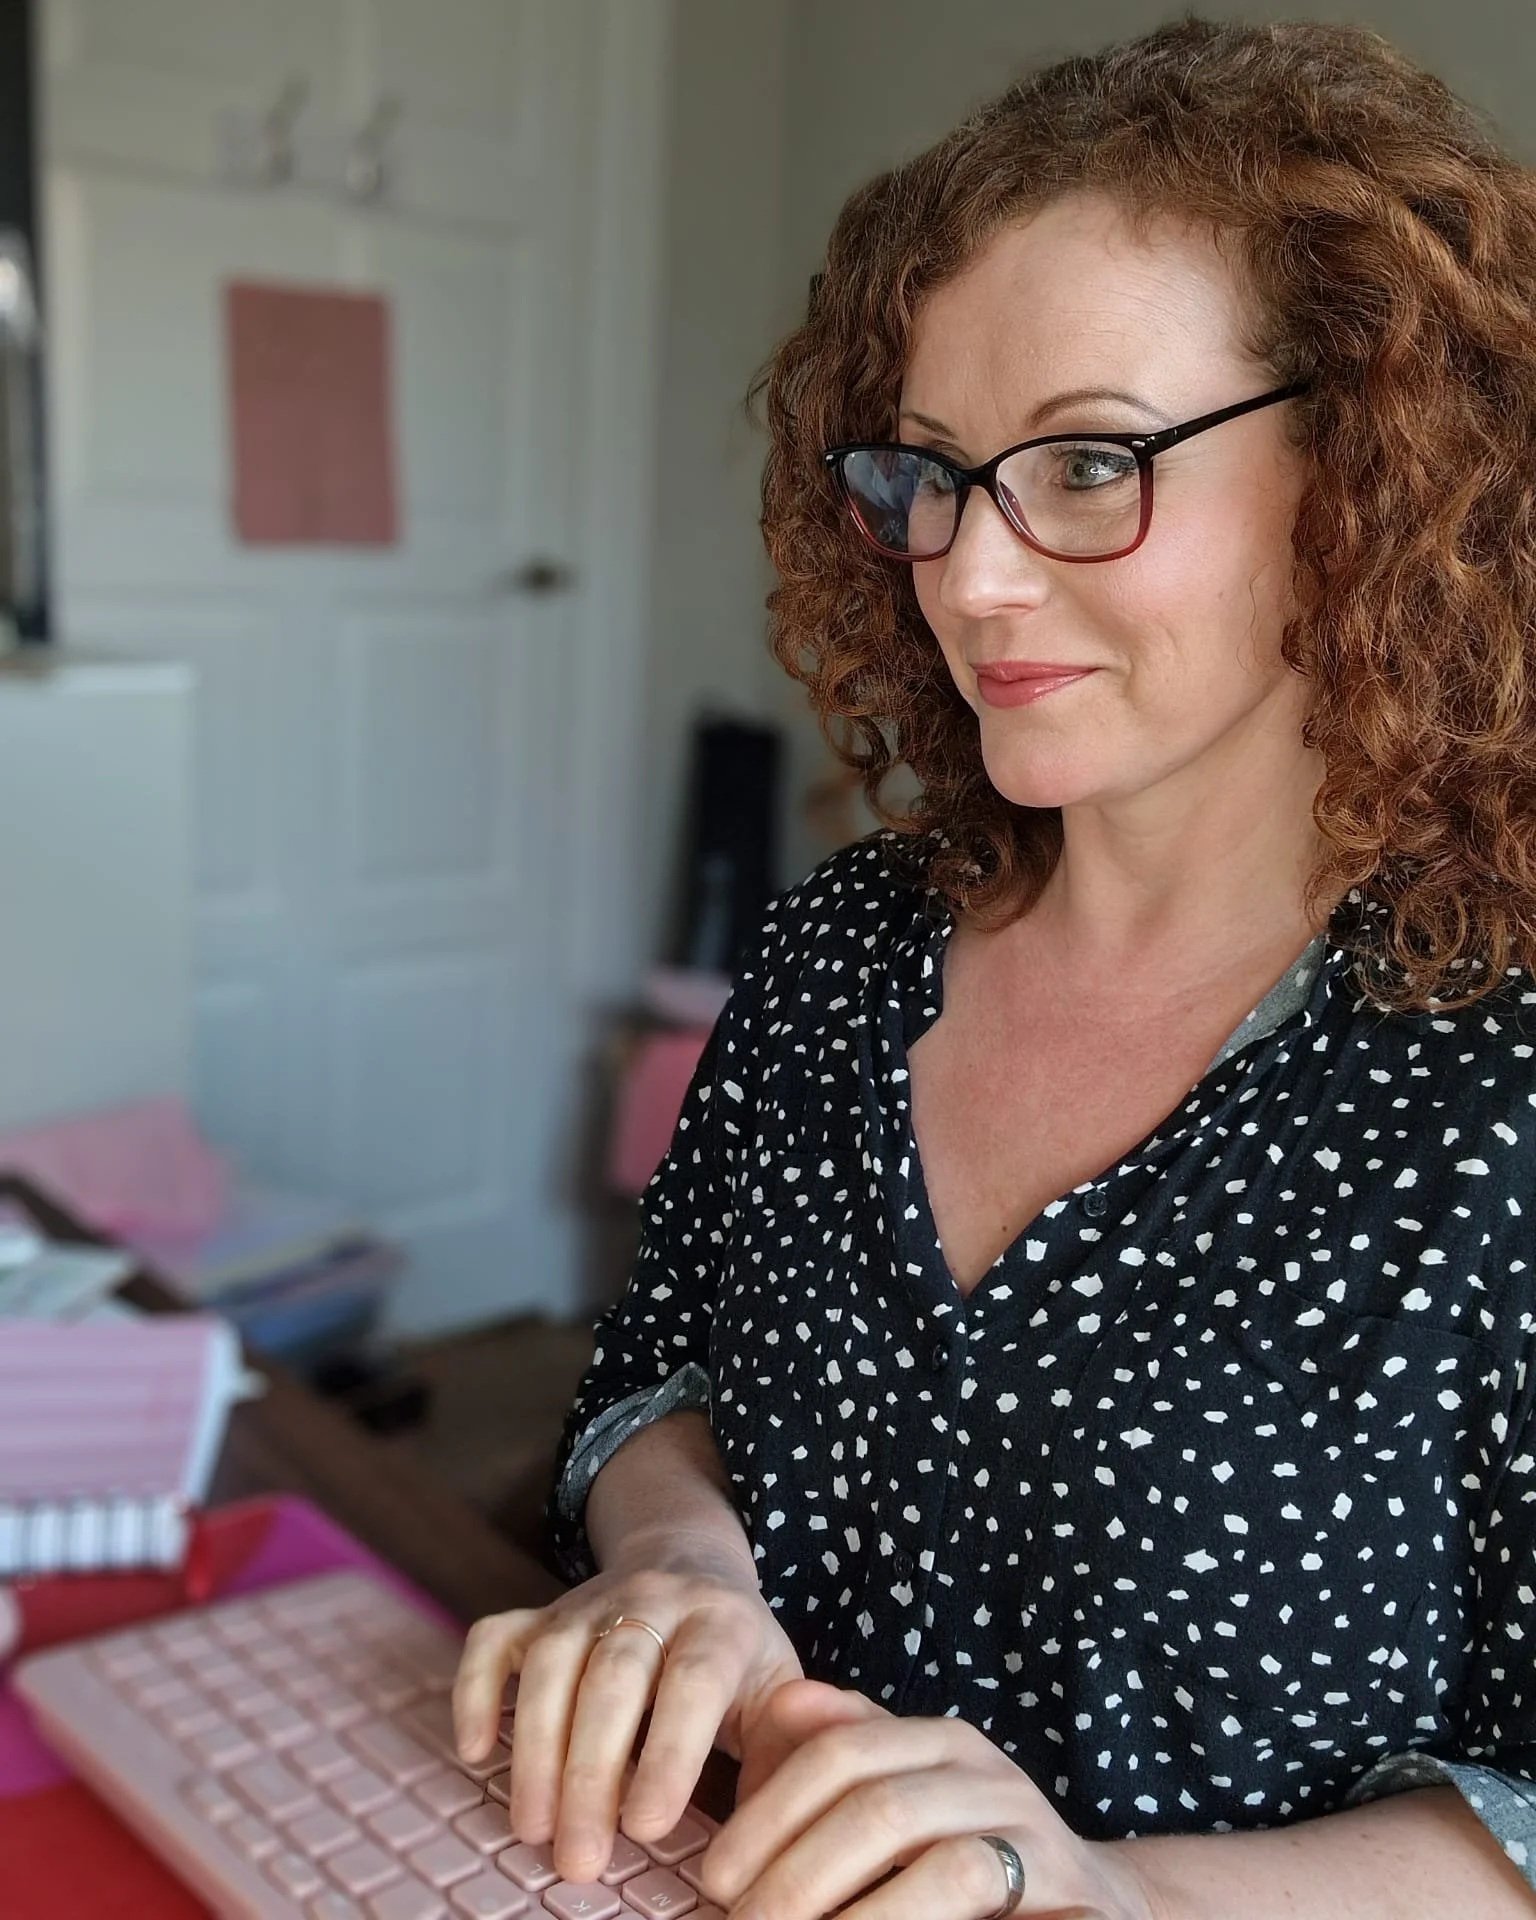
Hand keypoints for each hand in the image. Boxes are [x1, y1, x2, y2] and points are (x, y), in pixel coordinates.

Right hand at [451, 1529, 804, 1884]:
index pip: (695, 1679)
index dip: (671, 1751)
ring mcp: (587, 1601)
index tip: (648, 1829)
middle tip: (579, 1859)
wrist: (688, 1561)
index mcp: (721, 1622)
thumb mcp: (778, 1690)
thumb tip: (779, 1827)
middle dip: (592, 1771)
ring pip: (552, 1660)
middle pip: (614, 1676)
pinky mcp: (538, 1611)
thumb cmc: (736, 1656)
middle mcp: (652, 1600)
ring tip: (534, 1827)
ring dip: (535, 1747)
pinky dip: (476, 1690)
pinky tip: (475, 1750)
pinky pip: (494, 1637)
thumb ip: (785, 1750)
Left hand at [694, 1680, 1157, 1919]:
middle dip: (795, 1877)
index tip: (714, 1878)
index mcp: (934, 1740)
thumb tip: (784, 1700)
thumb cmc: (964, 1858)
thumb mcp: (898, 1798)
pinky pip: (981, 1897)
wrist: (1088, 1905)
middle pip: (875, 1807)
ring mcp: (1030, 1828)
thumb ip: (839, 1755)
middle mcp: (985, 1769)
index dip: (766, 1815)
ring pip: (937, 1862)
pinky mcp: (1067, 1887)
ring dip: (854, 1918)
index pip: (836, 1753)